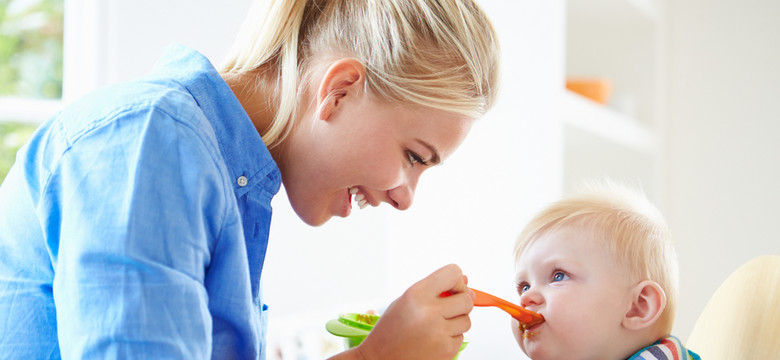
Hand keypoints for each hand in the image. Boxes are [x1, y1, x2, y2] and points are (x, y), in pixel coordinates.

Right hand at [353, 264, 473, 359]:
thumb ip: (435, 289)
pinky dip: (450, 337)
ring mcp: (439, 333)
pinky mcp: (446, 350)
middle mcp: (429, 312)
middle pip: (466, 299)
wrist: (381, 359)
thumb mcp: (406, 300)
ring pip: (466, 320)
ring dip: (455, 321)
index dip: (456, 281)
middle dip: (460, 302)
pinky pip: (460, 337)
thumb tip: (468, 282)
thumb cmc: (392, 329)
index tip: (450, 289)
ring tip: (434, 326)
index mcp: (417, 294)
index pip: (454, 273)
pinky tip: (433, 339)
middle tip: (445, 308)